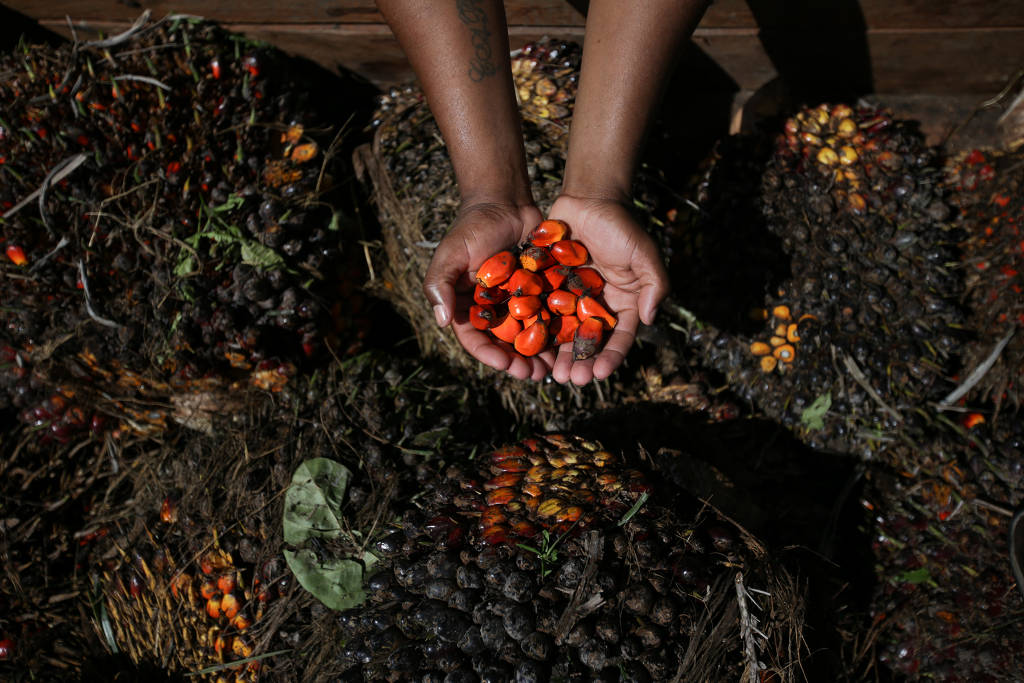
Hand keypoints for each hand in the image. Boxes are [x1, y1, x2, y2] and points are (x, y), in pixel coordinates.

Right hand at [423, 201, 553, 380]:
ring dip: (539, 354)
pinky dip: (557, 330)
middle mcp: (493, 309)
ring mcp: (518, 302)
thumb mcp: (451, 253)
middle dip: (518, 362)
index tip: (505, 365)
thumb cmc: (472, 227)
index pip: (475, 339)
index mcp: (467, 306)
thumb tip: (442, 322)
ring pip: (529, 336)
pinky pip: (549, 315)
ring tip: (552, 368)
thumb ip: (441, 285)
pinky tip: (569, 343)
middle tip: (534, 375)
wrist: (504, 202)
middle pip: (504, 345)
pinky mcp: (540, 291)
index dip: (489, 356)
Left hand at [547, 194, 668, 384]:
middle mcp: (597, 306)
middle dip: (581, 363)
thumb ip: (654, 285)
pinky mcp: (549, 289)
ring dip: (558, 356)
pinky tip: (528, 347)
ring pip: (564, 334)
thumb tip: (650, 318)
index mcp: (623, 303)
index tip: (599, 374)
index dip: (611, 357)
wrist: (589, 199)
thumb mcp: (644, 254)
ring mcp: (571, 299)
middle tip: (571, 380)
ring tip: (551, 373)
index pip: (619, 337)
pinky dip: (537, 331)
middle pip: (589, 342)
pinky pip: (542, 313)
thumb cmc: (621, 226)